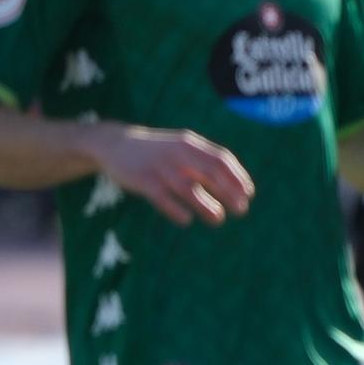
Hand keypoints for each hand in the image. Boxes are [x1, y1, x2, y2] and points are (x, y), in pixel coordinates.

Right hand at [86, 123, 253, 226]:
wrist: (115, 144)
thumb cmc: (158, 153)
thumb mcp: (182, 150)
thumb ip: (205, 165)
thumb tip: (236, 188)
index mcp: (190, 144)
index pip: (221, 159)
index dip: (238, 177)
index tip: (249, 194)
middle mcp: (177, 153)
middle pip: (210, 173)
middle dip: (229, 192)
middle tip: (242, 210)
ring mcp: (159, 167)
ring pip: (188, 188)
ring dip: (206, 206)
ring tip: (218, 219)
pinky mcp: (142, 181)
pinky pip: (163, 198)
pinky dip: (176, 210)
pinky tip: (186, 220)